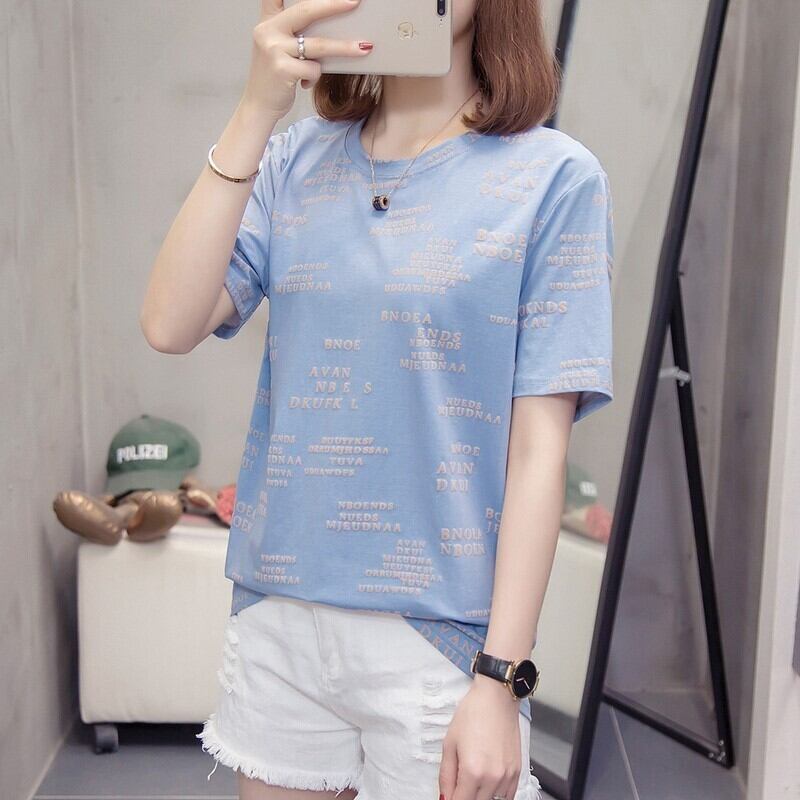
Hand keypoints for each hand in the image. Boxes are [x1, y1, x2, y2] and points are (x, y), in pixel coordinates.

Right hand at [241, 0, 372, 120]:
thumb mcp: (278, 48)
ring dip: (344, 48)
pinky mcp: (282, 69)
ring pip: (318, 44)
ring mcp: (273, 49)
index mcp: (268, 21)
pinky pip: (313, 69)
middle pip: (307, 10)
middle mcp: (268, 30)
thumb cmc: (274, 78)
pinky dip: (316, 77)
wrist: (258, 107)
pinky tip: (306, 83)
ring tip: (364, 48)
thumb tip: (331, 25)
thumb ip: (293, 32)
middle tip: (355, 2)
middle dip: (334, 5)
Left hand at [439, 674, 522, 799]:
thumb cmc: (473, 713)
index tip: (449, 796)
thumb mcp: (449, 743)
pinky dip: (497, 794)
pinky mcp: (517, 771)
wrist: (496, 698)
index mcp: (472, 771)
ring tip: (474, 777)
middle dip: (465, 797)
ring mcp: (507, 776)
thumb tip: (445, 797)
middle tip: (460, 783)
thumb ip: (446, 776)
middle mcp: (492, 777)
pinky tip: (488, 780)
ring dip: (481, 795)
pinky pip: (508, 796)